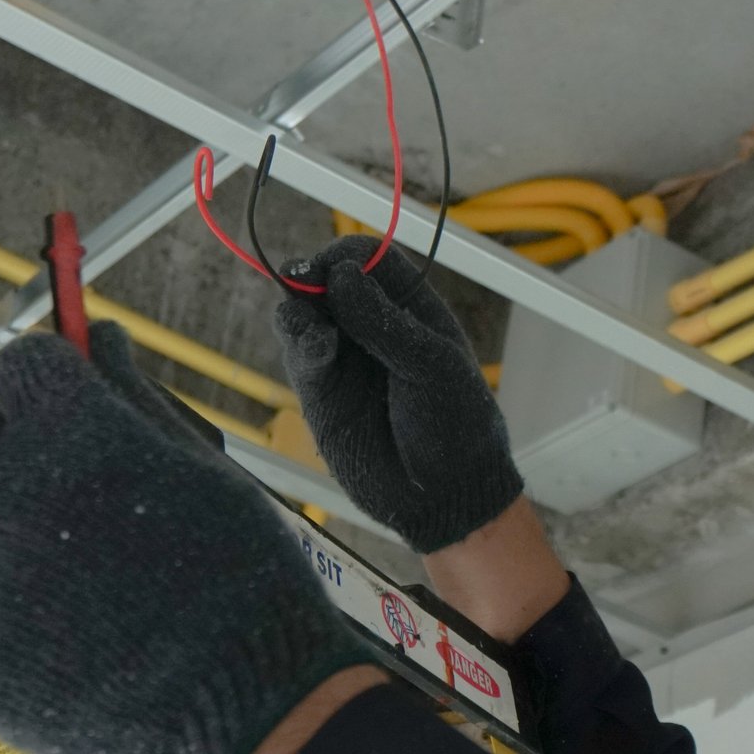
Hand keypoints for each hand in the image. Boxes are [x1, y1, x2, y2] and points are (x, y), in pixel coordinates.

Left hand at [0, 324, 379, 753]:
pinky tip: (51, 645)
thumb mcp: (202, 471)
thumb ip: (134, 401)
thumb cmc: (237, 579)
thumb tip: (100, 341)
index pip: (18, 366)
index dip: (42, 387)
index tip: (58, 410)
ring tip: (46, 590)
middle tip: (6, 505)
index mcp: (66, 433)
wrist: (242, 703)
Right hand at [273, 238, 522, 553]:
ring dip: (299, 307)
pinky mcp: (318, 391)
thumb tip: (340, 275)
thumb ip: (385, 322)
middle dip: (313, 276)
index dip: (346, 256)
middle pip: (327, 279)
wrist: (442, 497)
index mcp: (410, 309)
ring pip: (303, 312)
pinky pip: (298, 351)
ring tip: (313, 327)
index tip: (334, 267)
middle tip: (307, 284)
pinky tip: (316, 348)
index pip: (368, 260)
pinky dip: (298, 340)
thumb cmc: (454, 426)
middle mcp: (371, 326)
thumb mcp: (432, 368)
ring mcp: (342, 358)